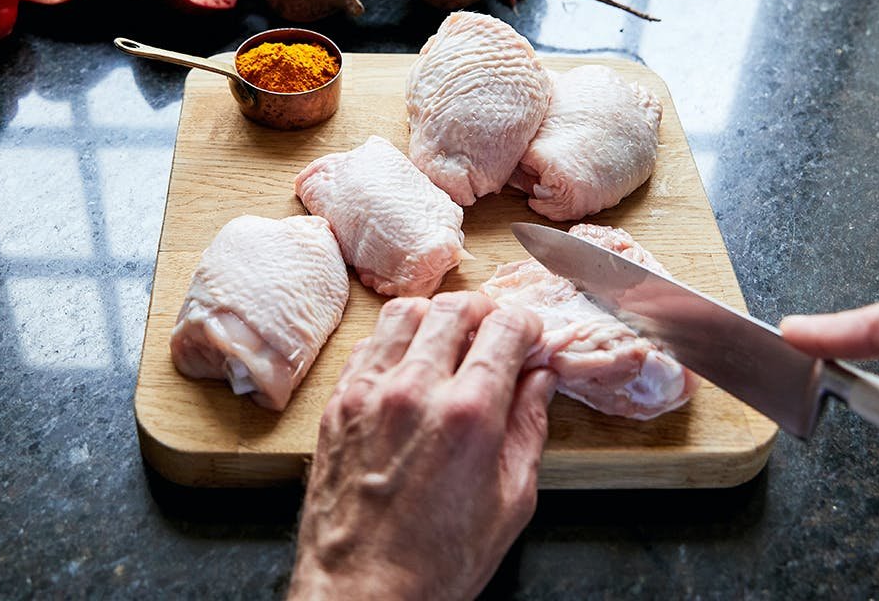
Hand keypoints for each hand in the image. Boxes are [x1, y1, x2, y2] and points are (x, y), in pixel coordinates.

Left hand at [288, 291, 557, 600]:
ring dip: (435, 319)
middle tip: (494, 336)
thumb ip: (529, 427)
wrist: (363, 592)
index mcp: (468, 413)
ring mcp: (368, 392)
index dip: (525, 325)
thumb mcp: (511, 500)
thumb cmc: (440, 561)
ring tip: (450, 345)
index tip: (529, 339)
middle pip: (454, 307)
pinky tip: (409, 369)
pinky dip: (394, 343)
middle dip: (483, 314)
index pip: (504, 326)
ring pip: (405, 312)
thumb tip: (540, 379)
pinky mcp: (338, 403)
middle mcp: (414, 389)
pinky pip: (368, 344)